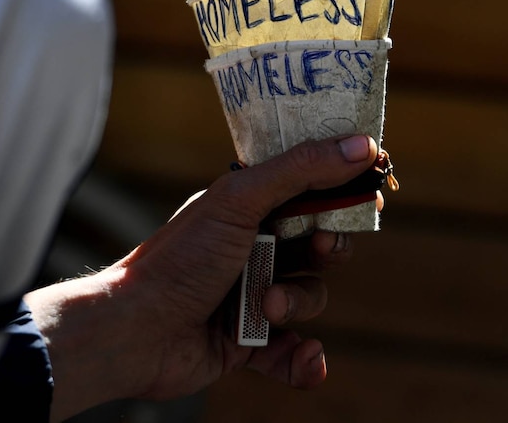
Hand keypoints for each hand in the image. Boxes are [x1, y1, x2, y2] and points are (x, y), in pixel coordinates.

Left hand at [25, 135, 377, 421]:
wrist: (134, 330)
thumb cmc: (181, 258)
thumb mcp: (241, 201)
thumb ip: (302, 171)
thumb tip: (363, 144)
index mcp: (250, 206)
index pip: (311, 189)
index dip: (344, 191)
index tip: (373, 190)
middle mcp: (255, 246)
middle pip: (322, 243)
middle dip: (329, 248)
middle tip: (320, 246)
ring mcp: (254, 294)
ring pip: (312, 295)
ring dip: (297, 302)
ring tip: (266, 306)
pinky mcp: (251, 342)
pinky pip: (294, 352)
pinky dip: (304, 361)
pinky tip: (309, 363)